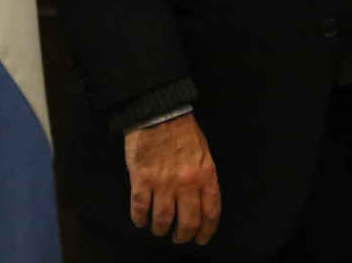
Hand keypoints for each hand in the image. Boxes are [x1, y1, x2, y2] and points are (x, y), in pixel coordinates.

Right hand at [124, 112, 220, 245]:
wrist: (159, 113)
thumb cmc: (184, 131)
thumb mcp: (204, 152)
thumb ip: (204, 177)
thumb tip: (202, 201)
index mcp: (206, 174)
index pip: (211, 211)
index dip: (206, 230)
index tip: (201, 239)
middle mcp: (187, 183)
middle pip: (188, 221)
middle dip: (183, 236)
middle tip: (178, 238)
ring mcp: (163, 183)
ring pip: (163, 220)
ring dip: (161, 230)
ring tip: (159, 230)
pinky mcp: (142, 180)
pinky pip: (140, 209)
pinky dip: (140, 220)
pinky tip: (141, 221)